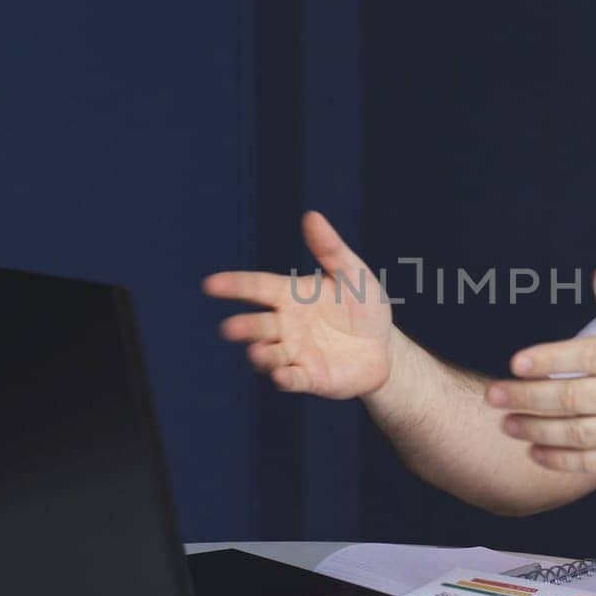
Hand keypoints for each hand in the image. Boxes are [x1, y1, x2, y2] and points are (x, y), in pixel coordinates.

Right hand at [203, 211, 392, 396]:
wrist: (385, 347)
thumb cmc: (364, 305)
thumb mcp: (352, 273)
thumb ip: (330, 249)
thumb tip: (311, 216)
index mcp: (291, 296)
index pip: (257, 288)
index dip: (234, 286)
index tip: (211, 284)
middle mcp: (286, 325)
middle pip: (258, 325)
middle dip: (244, 327)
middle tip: (230, 329)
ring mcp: (296, 353)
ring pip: (268, 355)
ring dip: (261, 355)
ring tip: (258, 352)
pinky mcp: (310, 377)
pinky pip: (293, 379)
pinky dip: (285, 379)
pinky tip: (282, 376)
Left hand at [486, 269, 595, 473]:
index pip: (589, 356)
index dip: (550, 359)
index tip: (517, 361)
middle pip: (576, 398)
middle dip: (529, 397)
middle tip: (494, 395)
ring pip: (579, 433)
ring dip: (537, 430)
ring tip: (507, 423)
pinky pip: (593, 462)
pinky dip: (560, 460)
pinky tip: (535, 451)